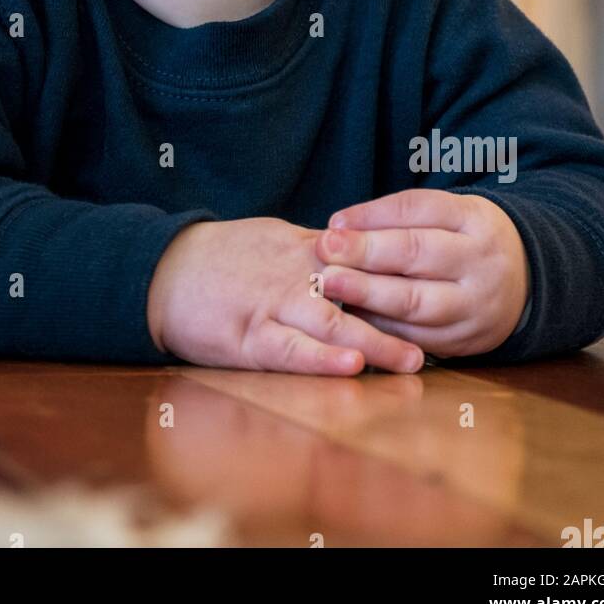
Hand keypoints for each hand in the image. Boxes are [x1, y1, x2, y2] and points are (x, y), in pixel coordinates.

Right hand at [146, 217, 425, 375]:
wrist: (164, 270)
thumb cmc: (221, 256)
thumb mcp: (271, 239)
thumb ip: (314, 249)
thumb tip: (355, 250)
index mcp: (302, 252)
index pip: (362, 263)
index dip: (399, 279)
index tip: (437, 291)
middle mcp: (293, 277)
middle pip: (356, 294)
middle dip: (398, 314)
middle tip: (439, 332)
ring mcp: (271, 307)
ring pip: (330, 322)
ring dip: (373, 342)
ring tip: (410, 359)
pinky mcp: (247, 338)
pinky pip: (289, 348)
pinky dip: (321, 357)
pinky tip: (348, 364)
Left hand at [315, 189, 530, 358]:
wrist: (525, 283)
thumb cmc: (464, 241)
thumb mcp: (447, 215)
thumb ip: (399, 218)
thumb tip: (339, 226)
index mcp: (474, 219)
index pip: (419, 210)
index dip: (373, 215)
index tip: (334, 222)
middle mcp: (479, 261)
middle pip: (417, 254)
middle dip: (365, 253)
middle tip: (324, 251)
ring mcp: (476, 305)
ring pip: (416, 301)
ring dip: (367, 294)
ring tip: (330, 285)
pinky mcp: (466, 341)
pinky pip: (417, 336)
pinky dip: (381, 327)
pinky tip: (351, 317)